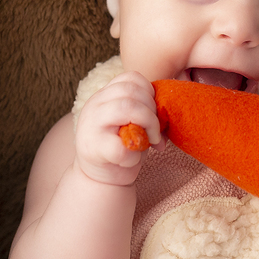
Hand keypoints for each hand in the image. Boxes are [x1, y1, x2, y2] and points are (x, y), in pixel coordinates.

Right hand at [73, 71, 161, 185]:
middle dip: (152, 112)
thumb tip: (167, 110)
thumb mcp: (131, 122)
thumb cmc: (122, 148)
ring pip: (126, 107)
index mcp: (104, 95)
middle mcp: (94, 105)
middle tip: (155, 133)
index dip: (149, 92)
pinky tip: (132, 160)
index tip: (153, 112)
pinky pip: (121, 146)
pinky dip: (134, 156)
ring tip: (149, 143)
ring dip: (148, 125)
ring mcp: (90, 126)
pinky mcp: (93, 149)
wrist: (100, 180)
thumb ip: (143, 109)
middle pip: (131, 91)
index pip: (131, 78)